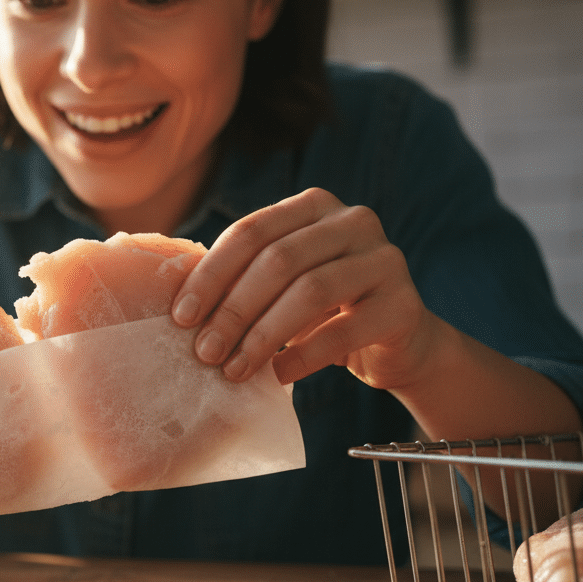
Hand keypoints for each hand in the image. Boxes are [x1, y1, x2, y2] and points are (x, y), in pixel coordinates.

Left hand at [170, 187, 437, 388]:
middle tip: (205, 351)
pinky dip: (302, 357)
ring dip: (263, 335)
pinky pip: (343, 331)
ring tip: (234, 368)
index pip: (251, 232)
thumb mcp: (281, 283)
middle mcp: (353, 221)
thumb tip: (178, 304)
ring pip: (310, 292)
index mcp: (314, 206)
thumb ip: (241, 278)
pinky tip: (277, 375)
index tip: (181, 316)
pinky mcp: (404, 305)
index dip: (212, 275)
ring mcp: (385, 259)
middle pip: (278, 261)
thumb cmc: (322, 311)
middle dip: (233, 309)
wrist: (396, 343)